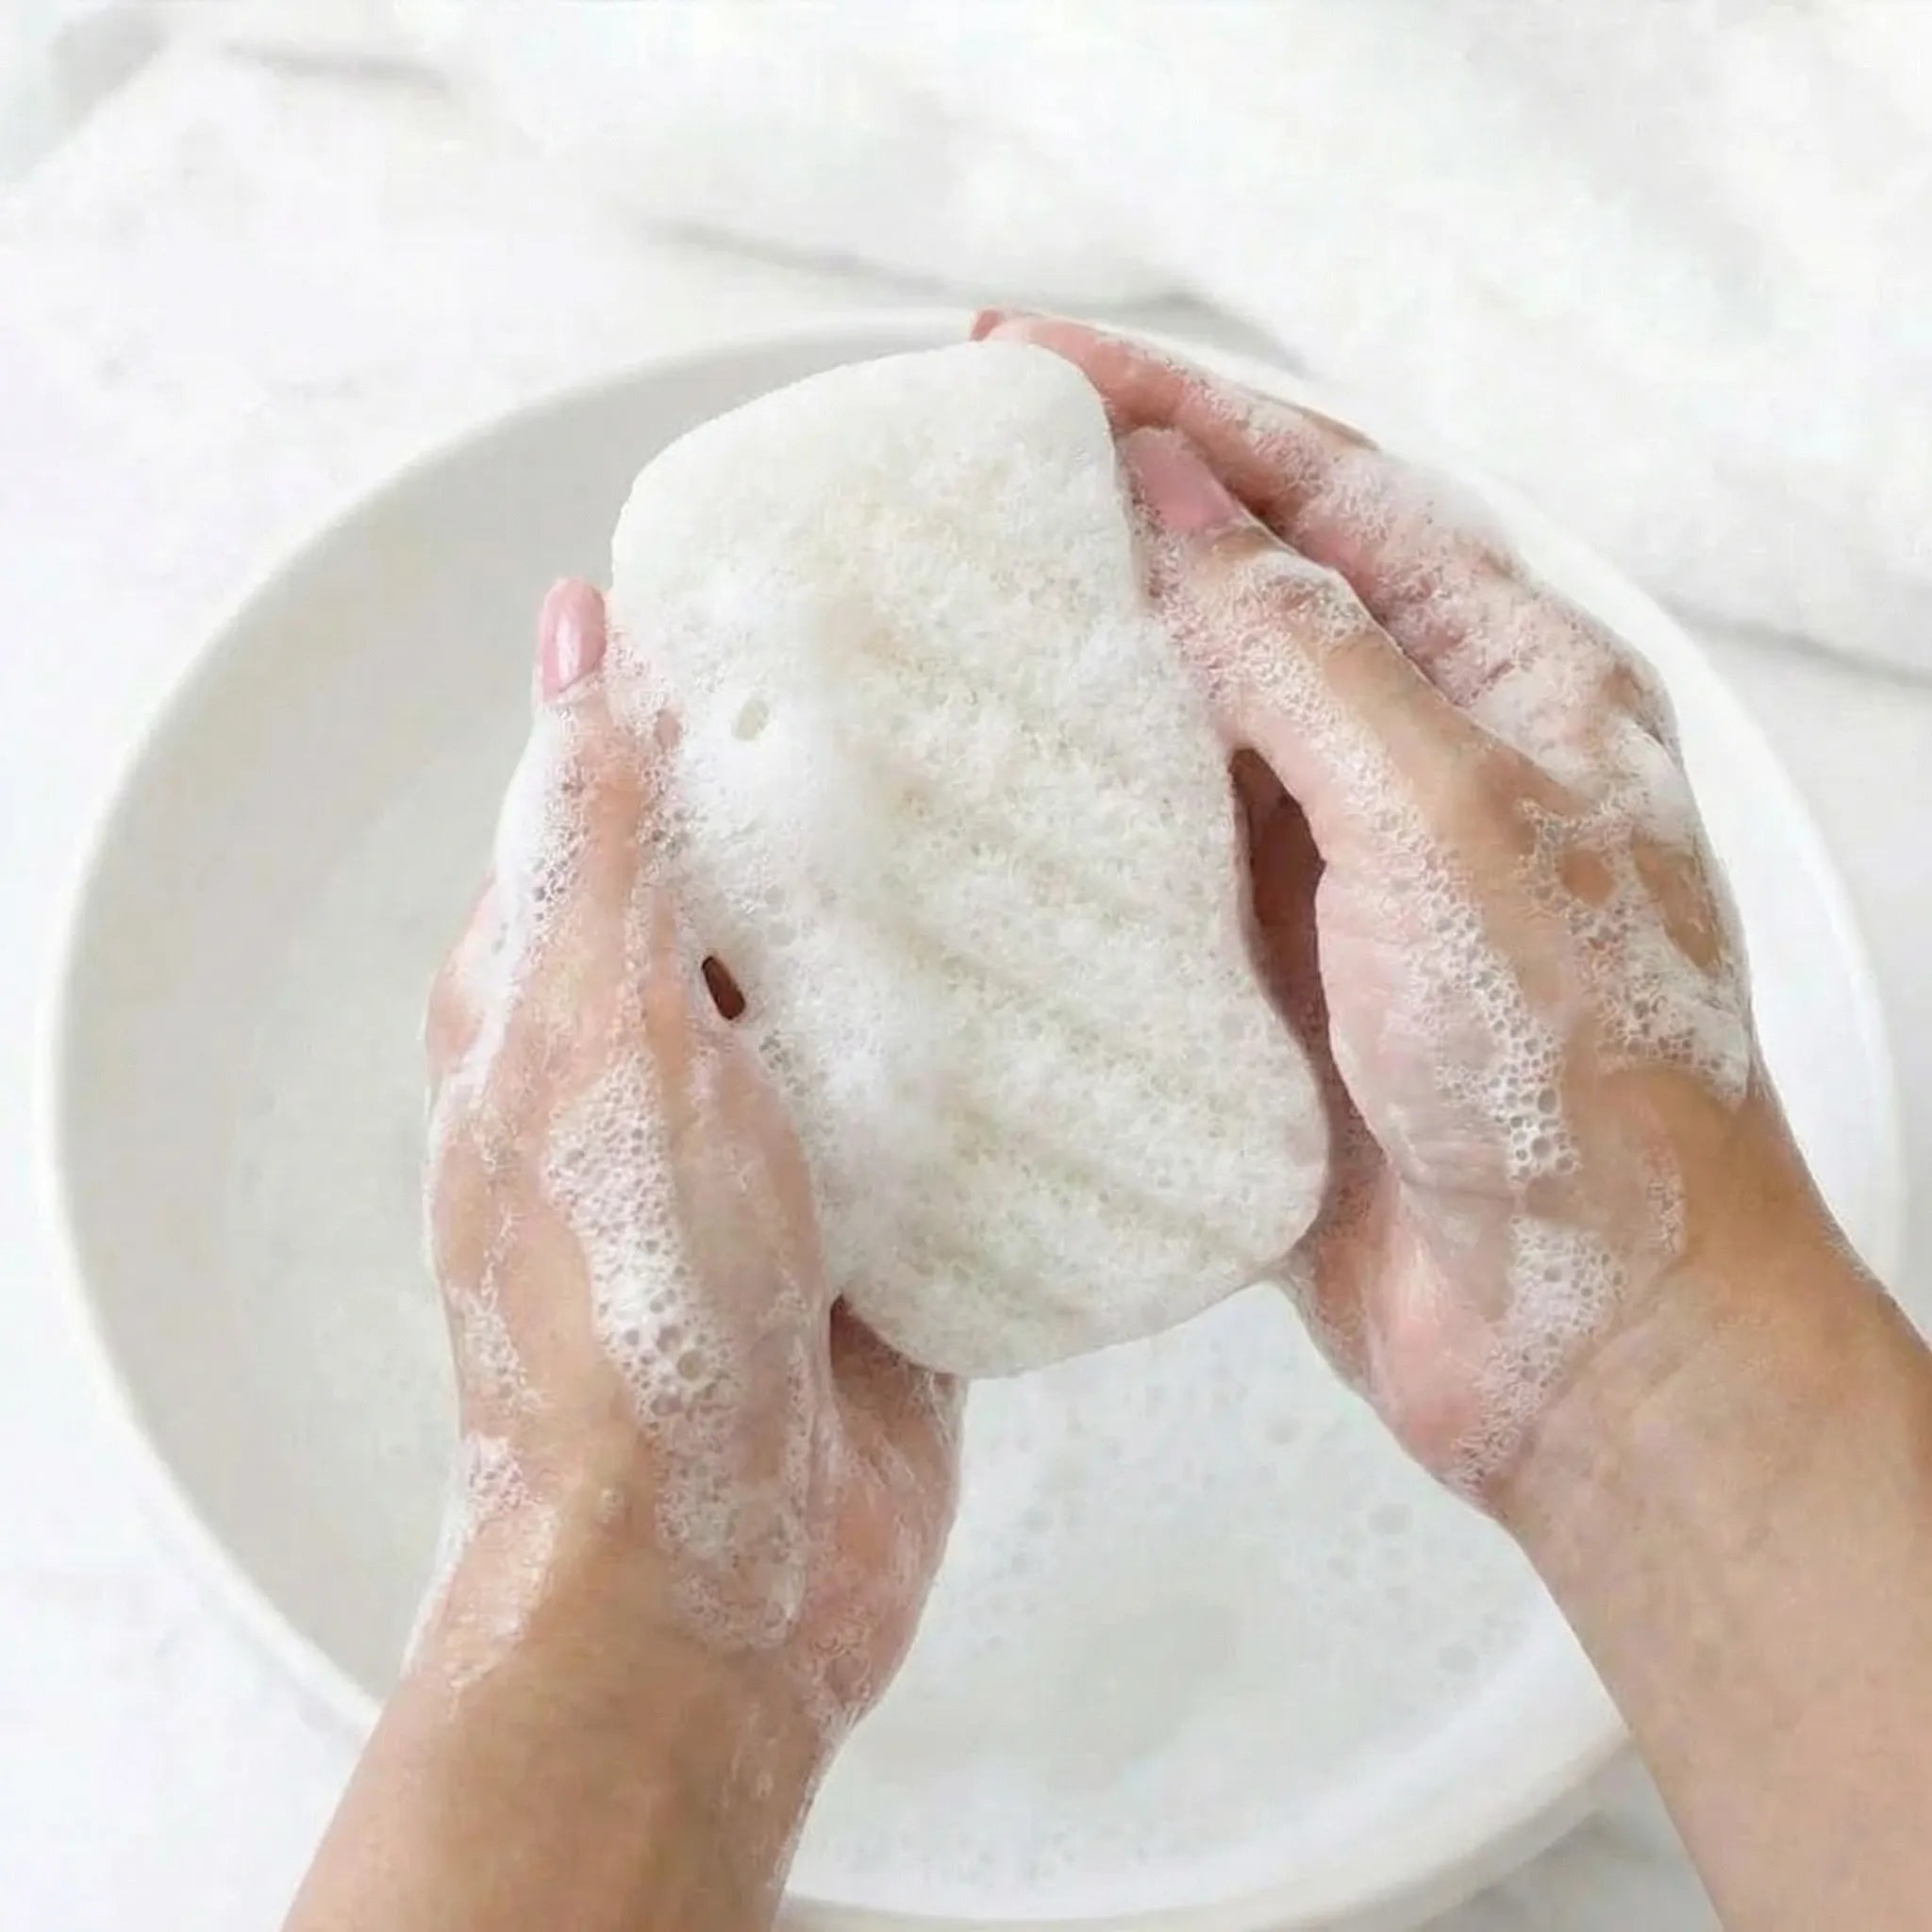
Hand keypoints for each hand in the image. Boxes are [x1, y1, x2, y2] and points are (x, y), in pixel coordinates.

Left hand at [416, 579, 959, 1863]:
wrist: (714, 1576)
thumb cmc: (631, 1312)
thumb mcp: (607, 1037)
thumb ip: (601, 846)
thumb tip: (574, 640)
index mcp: (559, 997)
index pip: (629, 793)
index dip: (713, 693)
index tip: (833, 604)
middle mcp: (663, 1061)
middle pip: (767, 888)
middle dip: (859, 806)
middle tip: (989, 698)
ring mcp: (774, 1150)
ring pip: (868, 996)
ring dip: (942, 931)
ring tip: (1065, 814)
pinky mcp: (875, 1229)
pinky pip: (946, 1112)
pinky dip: (1001, 1058)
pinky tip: (1092, 989)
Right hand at [976, 313, 1827, 1501]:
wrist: (1583, 1333)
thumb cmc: (1584, 1087)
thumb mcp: (1449, 826)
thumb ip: (1310, 660)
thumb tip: (1185, 509)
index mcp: (1512, 683)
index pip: (1327, 492)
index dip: (1179, 414)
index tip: (1034, 366)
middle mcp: (1425, 761)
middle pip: (1251, 593)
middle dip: (1119, 517)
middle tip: (970, 466)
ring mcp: (1345, 873)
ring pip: (1193, 727)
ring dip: (1087, 663)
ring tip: (953, 605)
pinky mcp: (1275, 980)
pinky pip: (1161, 865)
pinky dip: (1079, 821)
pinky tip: (992, 797)